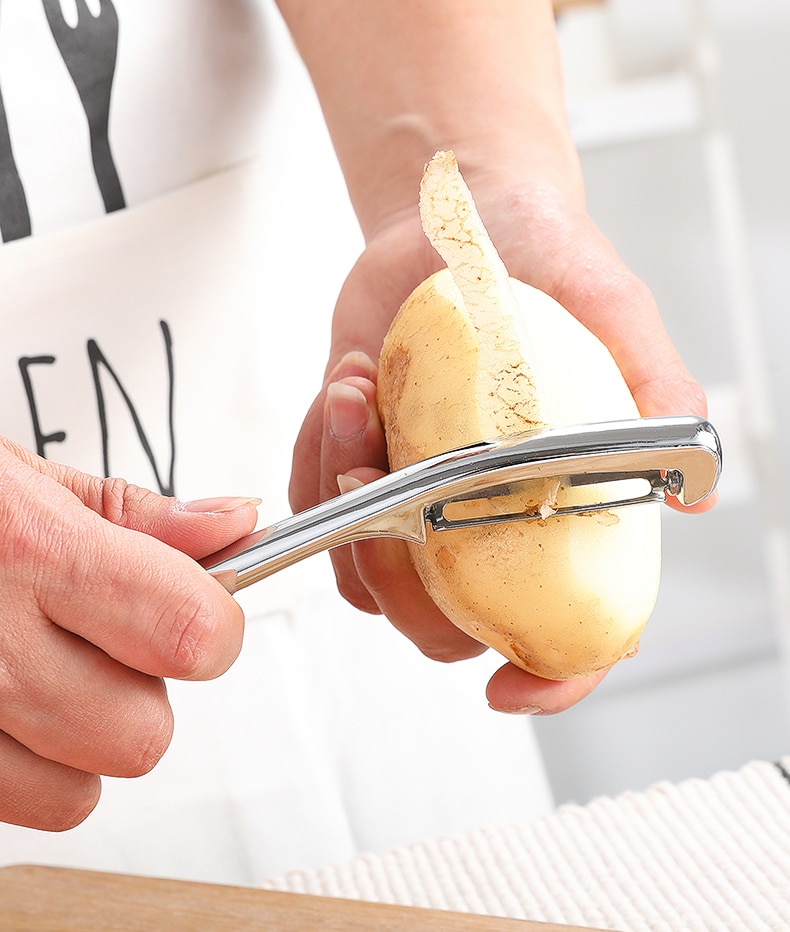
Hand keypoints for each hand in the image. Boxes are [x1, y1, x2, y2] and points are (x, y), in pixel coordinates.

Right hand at [0, 438, 257, 830]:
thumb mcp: (23, 476)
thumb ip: (140, 513)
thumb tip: (234, 527)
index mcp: (32, 550)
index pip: (189, 632)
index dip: (214, 629)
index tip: (204, 615)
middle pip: (141, 735)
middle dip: (142, 691)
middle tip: (105, 640)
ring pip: (77, 792)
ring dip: (80, 740)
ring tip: (43, 671)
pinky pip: (13, 806)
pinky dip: (22, 766)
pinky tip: (1, 701)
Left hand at [289, 175, 711, 714]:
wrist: (455, 222)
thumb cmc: (541, 260)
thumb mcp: (608, 305)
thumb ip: (651, 385)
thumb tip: (692, 498)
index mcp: (564, 502)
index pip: (573, 627)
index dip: (551, 679)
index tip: (509, 690)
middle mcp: (489, 518)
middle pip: (443, 622)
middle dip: (398, 577)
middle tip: (383, 482)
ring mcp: (419, 499)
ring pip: (365, 568)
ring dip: (346, 493)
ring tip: (360, 393)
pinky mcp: (363, 467)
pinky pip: (320, 504)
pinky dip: (317, 456)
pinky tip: (348, 385)